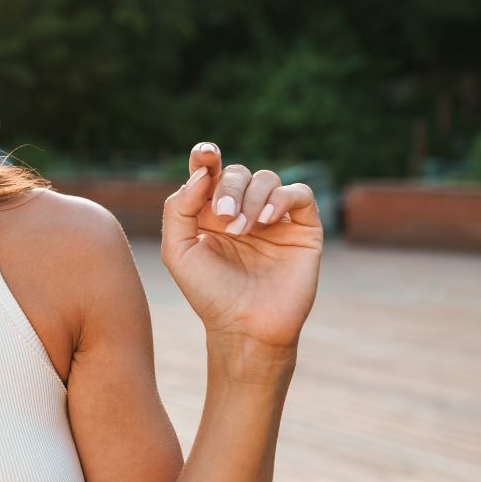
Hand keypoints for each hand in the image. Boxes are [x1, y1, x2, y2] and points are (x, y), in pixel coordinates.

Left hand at [160, 142, 323, 350]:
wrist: (244, 326)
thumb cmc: (208, 292)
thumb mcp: (177, 249)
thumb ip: (179, 208)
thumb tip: (203, 173)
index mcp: (211, 211)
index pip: (210, 171)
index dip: (206, 156)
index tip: (205, 155)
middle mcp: (243, 209)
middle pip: (237, 172)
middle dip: (228, 187)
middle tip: (224, 215)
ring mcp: (274, 218)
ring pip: (266, 178)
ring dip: (251, 197)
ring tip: (242, 229)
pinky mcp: (303, 228)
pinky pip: (300, 194)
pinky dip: (282, 198)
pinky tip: (266, 220)